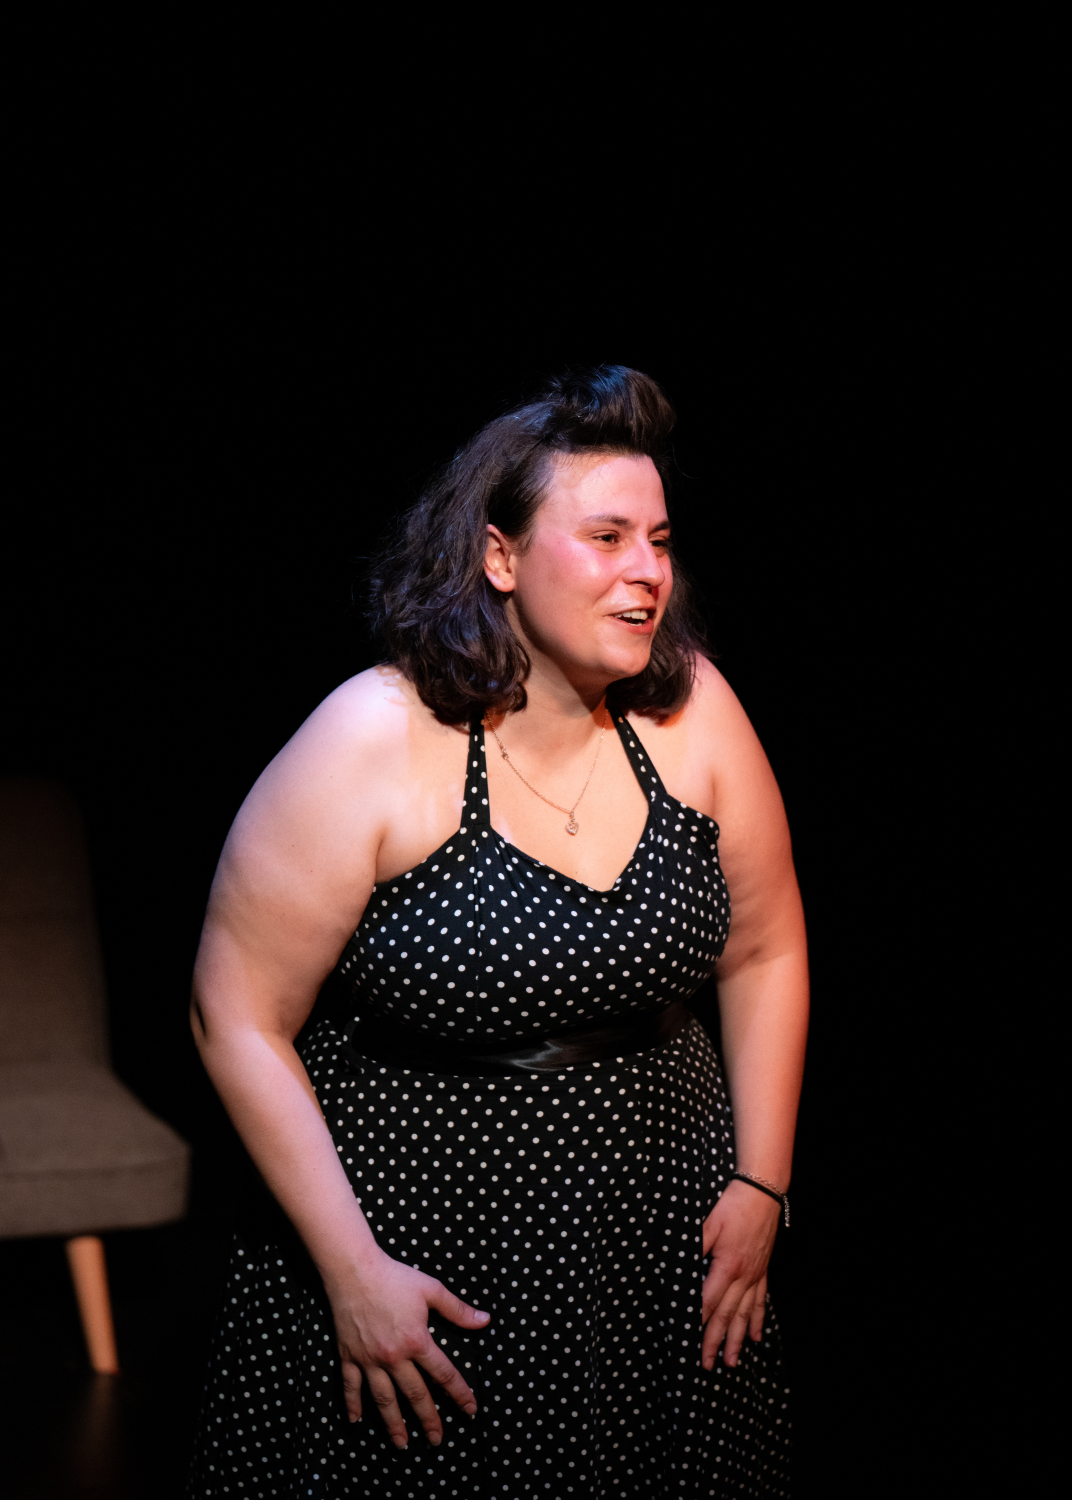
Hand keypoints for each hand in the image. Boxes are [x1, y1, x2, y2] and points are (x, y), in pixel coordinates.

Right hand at [323, 1250, 490, 1448]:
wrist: (354, 1270)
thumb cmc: (395, 1277)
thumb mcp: (431, 1290)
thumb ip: (458, 1310)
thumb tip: (485, 1320)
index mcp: (417, 1341)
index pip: (444, 1374)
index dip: (459, 1393)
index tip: (470, 1410)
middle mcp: (394, 1357)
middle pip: (415, 1394)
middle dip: (428, 1419)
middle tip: (437, 1439)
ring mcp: (369, 1360)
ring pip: (384, 1399)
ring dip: (394, 1423)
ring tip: (402, 1443)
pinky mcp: (349, 1356)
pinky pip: (351, 1386)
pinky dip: (352, 1404)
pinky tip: (356, 1421)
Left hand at [701, 1179, 779, 1368]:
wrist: (763, 1194)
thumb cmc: (733, 1206)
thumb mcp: (708, 1223)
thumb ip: (693, 1246)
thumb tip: (677, 1264)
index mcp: (727, 1266)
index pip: (709, 1301)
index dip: (698, 1322)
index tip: (688, 1342)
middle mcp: (743, 1276)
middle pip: (727, 1315)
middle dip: (715, 1341)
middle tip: (707, 1365)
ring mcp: (755, 1276)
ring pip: (745, 1315)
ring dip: (738, 1340)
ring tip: (732, 1362)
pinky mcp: (763, 1271)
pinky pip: (761, 1301)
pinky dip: (758, 1321)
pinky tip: (758, 1337)